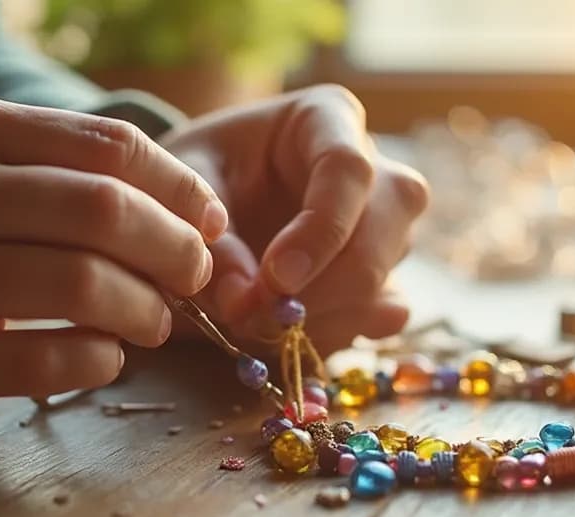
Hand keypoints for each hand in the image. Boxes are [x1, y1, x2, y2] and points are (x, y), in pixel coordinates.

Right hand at [0, 97, 223, 430]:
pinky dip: (98, 360)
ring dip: (146, 309)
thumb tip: (183, 206)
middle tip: (194, 279)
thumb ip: (49, 173)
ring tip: (154, 324)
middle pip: (105, 209)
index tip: (207, 221)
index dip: (179, 187)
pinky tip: (104, 359)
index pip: (107, 146)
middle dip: (176, 249)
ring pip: (83, 282)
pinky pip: (46, 357)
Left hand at [161, 85, 429, 351]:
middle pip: (384, 233)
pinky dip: (331, 338)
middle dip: (323, 289)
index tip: (275, 277)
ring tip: (251, 324)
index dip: (320, 230)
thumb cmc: (199, 170)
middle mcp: (375, 170)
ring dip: (318, 320)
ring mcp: (386, 228)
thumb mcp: (188, 185)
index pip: (349, 169)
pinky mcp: (382, 278)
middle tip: (254, 318)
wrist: (202, 198)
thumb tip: (245, 303)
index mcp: (328, 119)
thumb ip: (210, 237)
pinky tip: (283, 339)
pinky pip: (379, 318)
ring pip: (383, 283)